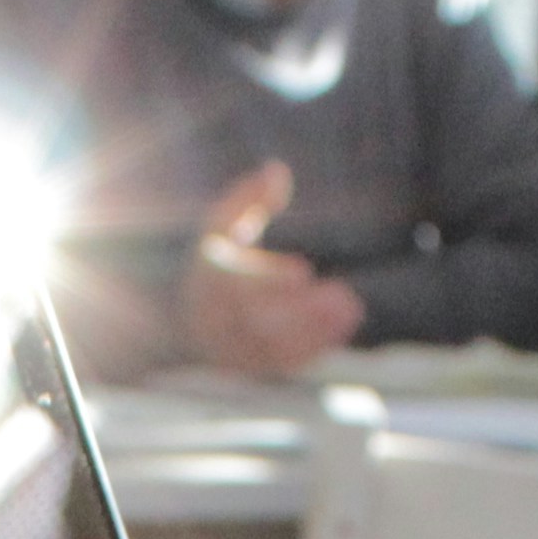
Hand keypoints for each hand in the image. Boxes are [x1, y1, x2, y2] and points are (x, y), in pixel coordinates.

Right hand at [182, 163, 366, 380]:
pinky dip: (313, 347)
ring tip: (351, 308)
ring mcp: (232, 350)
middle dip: (301, 312)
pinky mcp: (251, 366)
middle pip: (258, 324)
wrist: (185, 321)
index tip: (303, 271)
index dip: (267, 282)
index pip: (234, 289)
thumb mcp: (222, 225)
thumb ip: (247, 199)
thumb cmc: (216, 261)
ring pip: (274, 347)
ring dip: (315, 331)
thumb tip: (275, 171)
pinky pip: (282, 363)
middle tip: (344, 296)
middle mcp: (215, 323)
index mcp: (206, 284)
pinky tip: (342, 326)